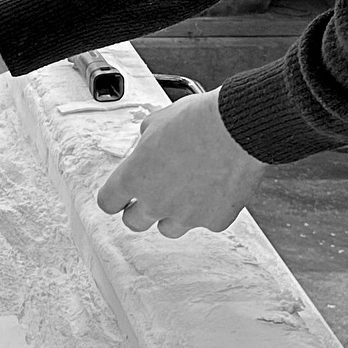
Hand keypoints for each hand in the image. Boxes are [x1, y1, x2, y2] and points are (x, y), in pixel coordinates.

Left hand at [97, 87, 265, 236]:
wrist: (239, 127)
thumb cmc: (199, 119)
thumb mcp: (157, 121)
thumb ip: (144, 142)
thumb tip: (146, 146)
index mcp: (134, 177)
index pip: (108, 202)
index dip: (114, 198)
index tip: (120, 196)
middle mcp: (155, 202)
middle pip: (133, 222)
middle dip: (140, 209)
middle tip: (154, 193)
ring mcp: (185, 215)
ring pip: (168, 228)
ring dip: (172, 214)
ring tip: (187, 190)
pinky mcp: (214, 221)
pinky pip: (205, 222)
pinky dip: (208, 210)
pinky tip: (216, 187)